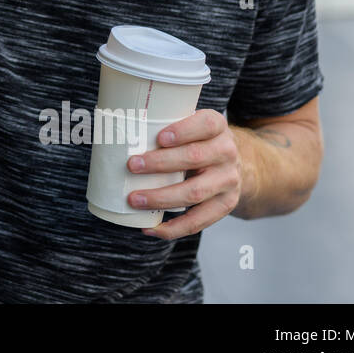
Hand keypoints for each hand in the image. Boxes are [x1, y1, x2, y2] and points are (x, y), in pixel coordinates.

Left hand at [125, 109, 244, 239]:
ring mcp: (228, 180)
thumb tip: (117, 130)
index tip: (159, 138)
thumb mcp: (191, 125)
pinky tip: (151, 227)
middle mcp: (227, 152)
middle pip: (195, 157)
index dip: (183, 131)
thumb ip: (166, 125)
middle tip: (131, 166)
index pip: (205, 124)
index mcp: (217, 126)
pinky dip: (173, 228)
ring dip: (161, 198)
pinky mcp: (225, 205)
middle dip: (160, 163)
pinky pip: (199, 221)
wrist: (236, 163)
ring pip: (194, 192)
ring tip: (134, 199)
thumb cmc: (198, 140)